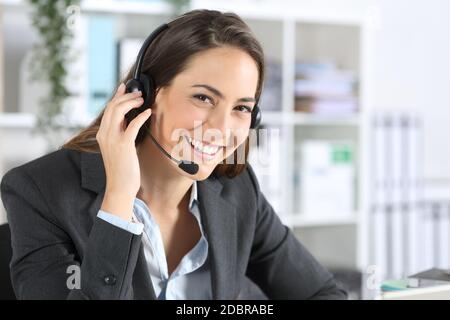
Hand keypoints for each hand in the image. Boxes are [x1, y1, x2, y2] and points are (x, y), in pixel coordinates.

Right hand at [96, 83, 151, 219]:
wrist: (119, 187)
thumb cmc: (121, 170)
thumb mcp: (118, 148)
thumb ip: (120, 134)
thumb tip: (128, 121)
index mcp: (102, 134)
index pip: (108, 109)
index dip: (117, 96)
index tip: (124, 87)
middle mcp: (105, 134)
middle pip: (113, 106)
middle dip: (126, 96)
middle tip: (138, 93)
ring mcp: (113, 139)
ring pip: (119, 111)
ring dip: (131, 102)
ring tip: (142, 100)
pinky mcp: (124, 145)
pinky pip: (132, 125)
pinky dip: (140, 116)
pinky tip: (147, 112)